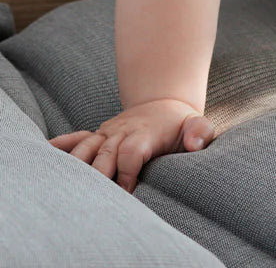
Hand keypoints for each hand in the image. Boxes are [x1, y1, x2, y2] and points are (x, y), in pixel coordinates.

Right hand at [48, 97, 214, 193]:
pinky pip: (75, 138)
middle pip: (103, 155)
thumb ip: (200, 132)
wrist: (165, 105)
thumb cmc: (180, 123)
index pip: (130, 153)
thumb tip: (194, 144)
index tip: (127, 194)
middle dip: (97, 178)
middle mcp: (122, 132)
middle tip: (93, 201)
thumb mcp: (197, 124)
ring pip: (85, 149)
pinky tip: (46, 154)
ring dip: (75, 167)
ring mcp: (107, 133)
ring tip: (67, 189)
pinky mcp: (98, 135)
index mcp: (145, 133)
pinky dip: (60, 146)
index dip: (126, 174)